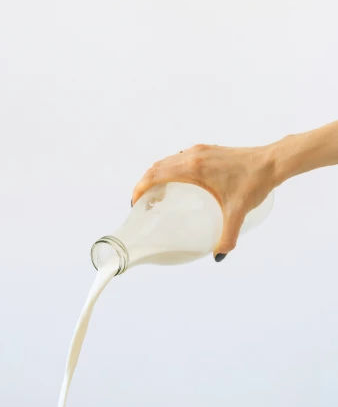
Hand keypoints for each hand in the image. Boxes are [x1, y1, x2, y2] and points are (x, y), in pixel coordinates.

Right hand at [132, 144, 276, 259]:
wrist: (272, 162)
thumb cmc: (255, 181)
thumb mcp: (238, 212)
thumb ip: (228, 236)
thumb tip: (218, 255)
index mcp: (194, 167)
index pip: (156, 174)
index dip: (140, 187)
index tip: (135, 203)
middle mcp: (193, 155)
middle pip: (157, 167)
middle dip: (144, 184)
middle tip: (142, 204)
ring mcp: (200, 151)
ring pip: (168, 161)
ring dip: (156, 175)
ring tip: (156, 195)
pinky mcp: (207, 151)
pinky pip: (179, 159)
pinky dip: (170, 170)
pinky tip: (177, 185)